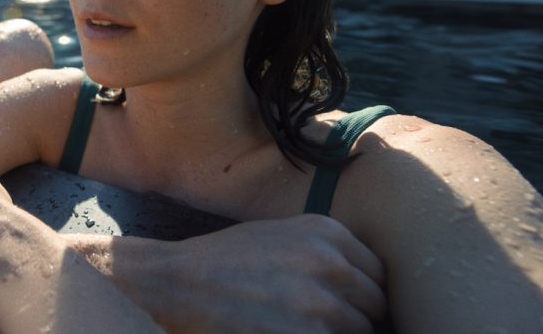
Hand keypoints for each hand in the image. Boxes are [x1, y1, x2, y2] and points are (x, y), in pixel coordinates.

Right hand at [84, 215, 385, 332]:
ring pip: (360, 332)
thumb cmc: (223, 262)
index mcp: (327, 232)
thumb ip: (325, 253)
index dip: (362, 295)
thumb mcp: (280, 236)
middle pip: (376, 306)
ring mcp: (320, 303)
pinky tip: (288, 331)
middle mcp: (330, 263)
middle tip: (315, 320)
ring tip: (298, 325)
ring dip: (335, 333)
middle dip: (355, 318)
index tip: (345, 304)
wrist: (175, 282)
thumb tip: (364, 286)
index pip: (379, 274)